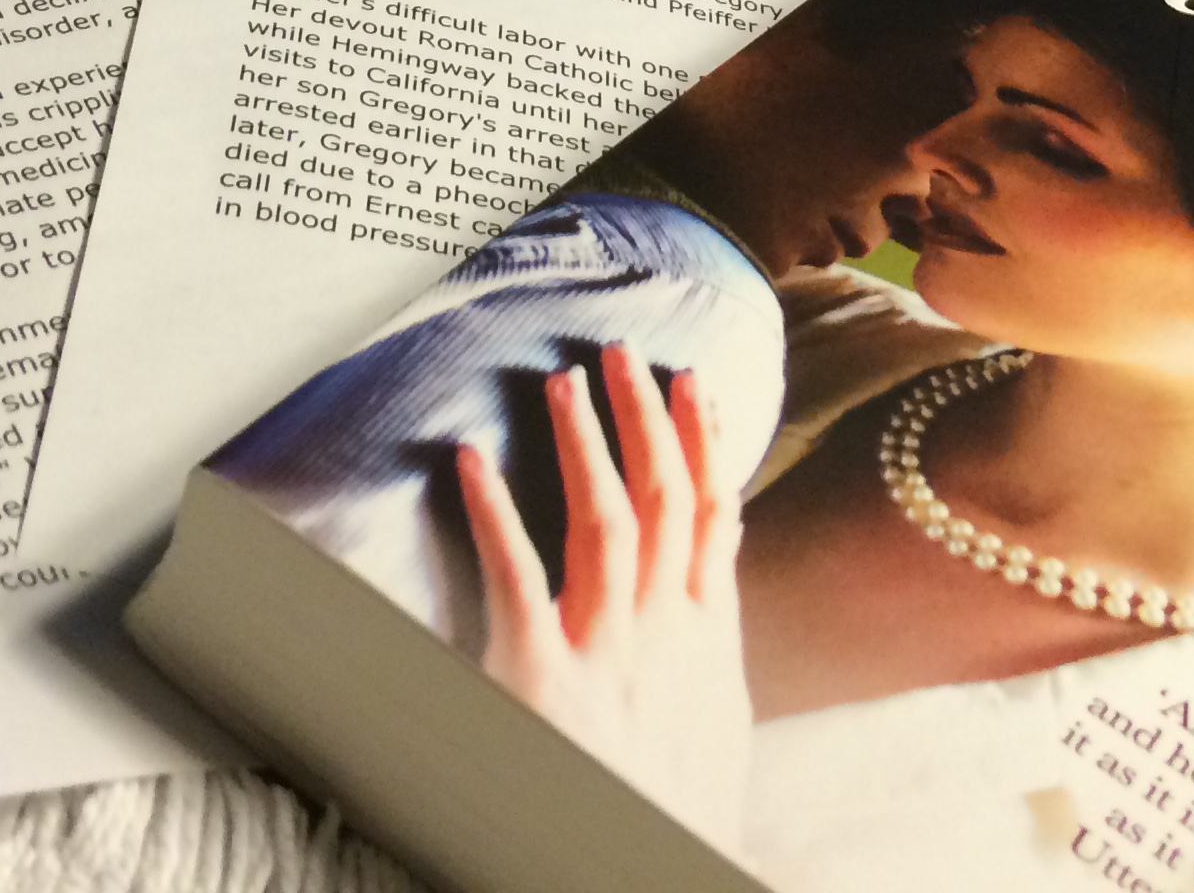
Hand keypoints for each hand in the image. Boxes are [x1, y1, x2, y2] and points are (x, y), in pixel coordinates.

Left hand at [457, 343, 752, 852]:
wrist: (640, 874)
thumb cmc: (674, 810)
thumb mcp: (718, 719)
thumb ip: (715, 633)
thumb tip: (723, 552)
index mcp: (705, 639)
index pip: (712, 514)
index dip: (704, 441)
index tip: (692, 380)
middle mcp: (662, 633)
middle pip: (665, 500)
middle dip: (647, 420)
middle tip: (621, 353)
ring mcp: (603, 651)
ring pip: (606, 520)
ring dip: (588, 444)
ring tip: (563, 382)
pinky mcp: (538, 676)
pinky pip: (516, 575)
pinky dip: (493, 512)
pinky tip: (470, 462)